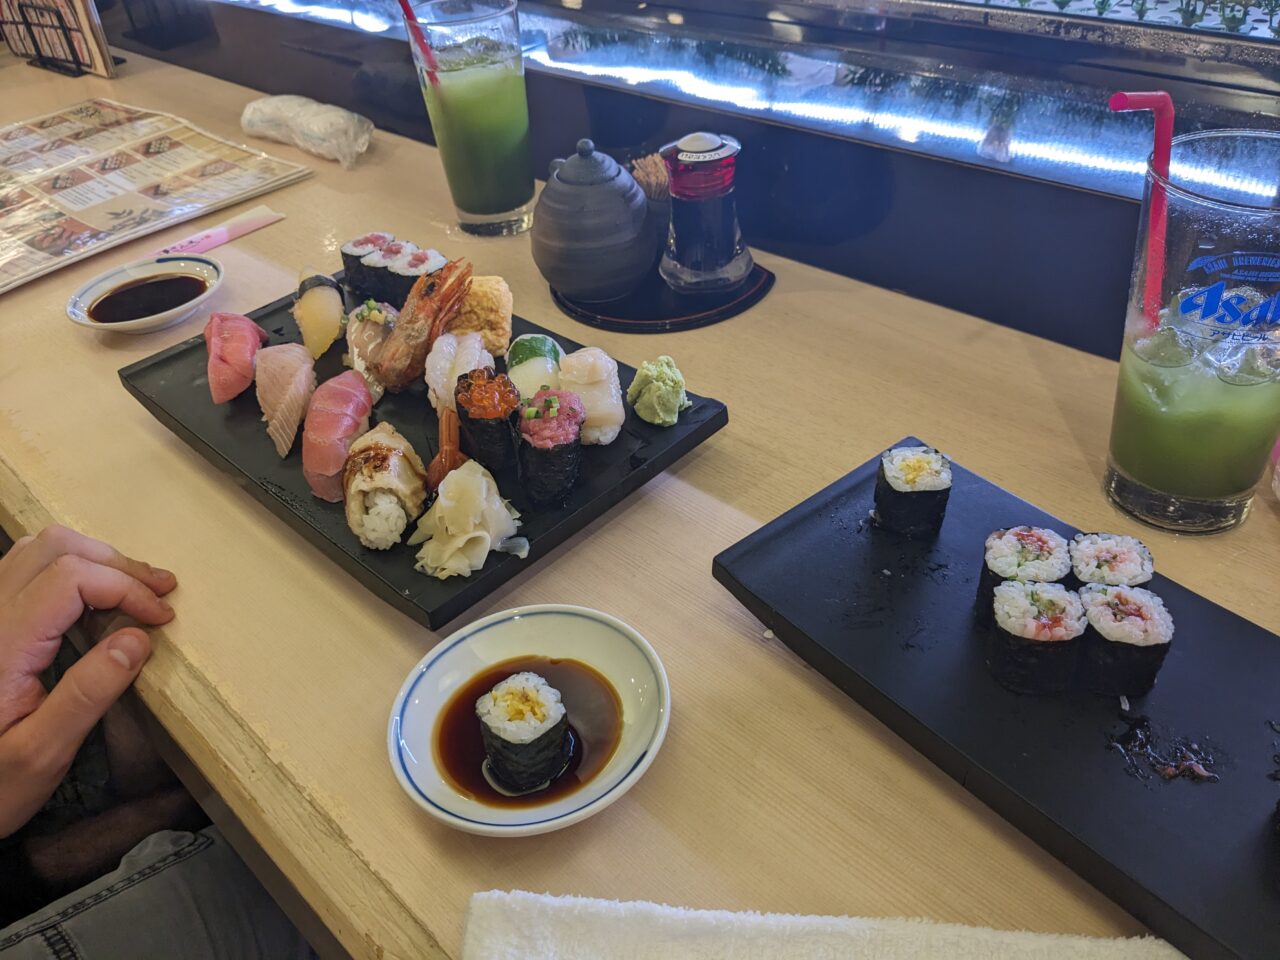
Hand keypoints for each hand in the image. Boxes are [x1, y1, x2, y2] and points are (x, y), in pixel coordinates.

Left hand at [0, 526, 175, 837]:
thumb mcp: (40, 756)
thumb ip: (88, 694)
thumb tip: (139, 639)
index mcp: (2, 646)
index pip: (70, 579)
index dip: (124, 587)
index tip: (162, 618)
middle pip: (54, 549)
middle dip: (116, 564)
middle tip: (159, 593)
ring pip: (38, 549)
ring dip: (93, 559)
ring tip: (134, 587)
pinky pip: (24, 568)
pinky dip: (69, 568)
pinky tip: (94, 597)